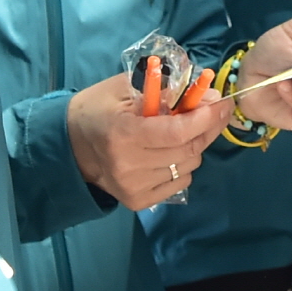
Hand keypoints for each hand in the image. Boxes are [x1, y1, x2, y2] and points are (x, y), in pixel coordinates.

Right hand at [66, 72, 229, 209]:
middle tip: (215, 111)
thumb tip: (207, 95)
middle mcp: (128, 165)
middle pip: (187, 150)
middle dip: (208, 128)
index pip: (177, 132)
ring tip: (183, 132)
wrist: (70, 146)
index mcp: (123, 133)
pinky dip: (183, 166)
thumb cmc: (99, 110)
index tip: (221, 103)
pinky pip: (179, 183)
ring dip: (194, 147)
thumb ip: (165, 90)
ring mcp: (132, 187)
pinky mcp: (136, 201)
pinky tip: (169, 153)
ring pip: (188, 167)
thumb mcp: (125, 88)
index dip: (205, 118)